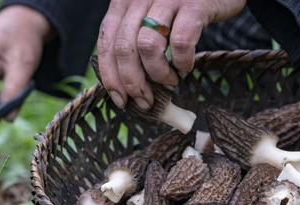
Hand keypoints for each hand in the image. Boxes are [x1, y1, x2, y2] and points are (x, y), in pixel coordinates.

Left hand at [97, 0, 245, 108]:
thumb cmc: (179, 6)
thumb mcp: (147, 15)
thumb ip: (131, 39)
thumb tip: (122, 86)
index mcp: (122, 2)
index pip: (106, 43)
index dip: (110, 76)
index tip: (120, 99)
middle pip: (124, 48)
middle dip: (133, 83)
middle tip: (145, 100)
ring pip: (147, 46)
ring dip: (157, 74)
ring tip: (169, 82)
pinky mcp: (194, 4)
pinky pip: (181, 41)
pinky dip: (182, 61)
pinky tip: (186, 67)